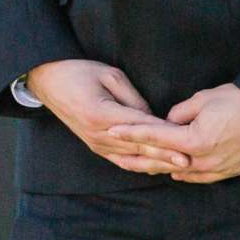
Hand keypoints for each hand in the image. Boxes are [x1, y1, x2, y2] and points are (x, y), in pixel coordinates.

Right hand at [24, 60, 189, 175]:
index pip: (140, 128)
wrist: (48, 80)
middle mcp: (98, 134)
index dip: (165, 136)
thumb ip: (134, 99)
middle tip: (191, 161)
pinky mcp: (95, 147)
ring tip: (180, 168)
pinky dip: (141, 165)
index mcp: (100, 114)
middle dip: (166, 156)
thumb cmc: (79, 72)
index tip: (187, 142)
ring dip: (156, 164)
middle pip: (139, 149)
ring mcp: (95, 144)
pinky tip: (159, 167)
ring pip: (132, 160)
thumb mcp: (110, 75)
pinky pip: (122, 161)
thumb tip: (153, 119)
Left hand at [116, 85, 239, 184]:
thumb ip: (179, 113)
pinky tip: (174, 172)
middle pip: (164, 160)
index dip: (131, 133)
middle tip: (117, 154)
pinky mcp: (231, 171)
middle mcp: (204, 160)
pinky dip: (185, 173)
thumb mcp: (204, 99)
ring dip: (160, 167)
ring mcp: (219, 169)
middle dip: (139, 156)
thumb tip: (167, 121)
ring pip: (181, 171)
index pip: (155, 137)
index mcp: (194, 140)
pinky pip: (201, 177)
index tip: (111, 131)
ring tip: (139, 164)